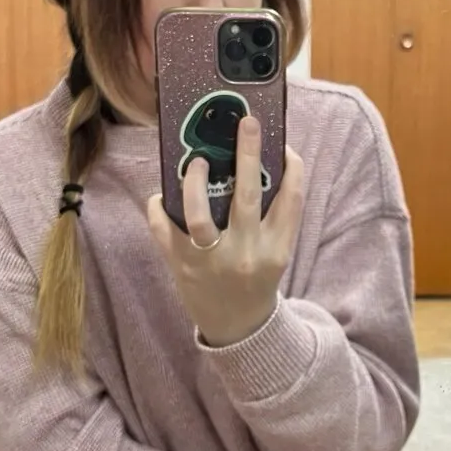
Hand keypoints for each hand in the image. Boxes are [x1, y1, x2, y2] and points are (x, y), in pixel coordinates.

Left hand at [147, 116, 303, 346]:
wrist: (238, 328)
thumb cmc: (256, 278)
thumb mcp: (276, 252)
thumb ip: (272, 218)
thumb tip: (253, 165)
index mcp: (277, 248)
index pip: (291, 201)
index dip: (292, 169)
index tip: (284, 145)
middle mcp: (247, 253)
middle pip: (249, 196)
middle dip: (248, 154)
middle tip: (246, 122)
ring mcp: (213, 261)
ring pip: (200, 214)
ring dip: (195, 181)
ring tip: (195, 160)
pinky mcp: (183, 267)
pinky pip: (165, 230)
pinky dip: (158, 209)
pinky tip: (160, 196)